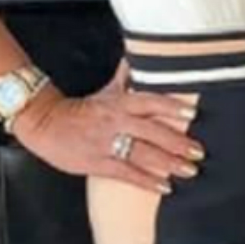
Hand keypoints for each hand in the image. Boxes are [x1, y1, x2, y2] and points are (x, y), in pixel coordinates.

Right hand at [9, 60, 205, 194]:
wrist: (45, 123)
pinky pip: (127, 174)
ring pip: (142, 154)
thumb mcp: (106, 91)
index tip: (193, 114)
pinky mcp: (98, 163)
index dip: (171, 107)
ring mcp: (106, 143)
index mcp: (119, 102)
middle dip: (177, 142)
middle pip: (151, 131)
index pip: (149, 101)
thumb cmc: (80, 109)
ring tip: (190, 171)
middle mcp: (115, 121)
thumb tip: (141, 56)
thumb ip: (127, 77)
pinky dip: (147, 181)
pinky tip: (166, 187)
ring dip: (168, 163)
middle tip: (199, 152)